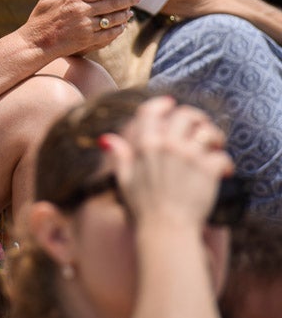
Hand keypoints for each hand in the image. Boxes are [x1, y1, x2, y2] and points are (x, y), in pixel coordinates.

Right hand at [18, 0, 141, 56]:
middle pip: (113, 3)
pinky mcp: (88, 41)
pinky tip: (122, 26)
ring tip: (130, 11)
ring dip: (125, 14)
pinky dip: (118, 29)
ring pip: (114, 19)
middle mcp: (82, 11)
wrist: (35, 43)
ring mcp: (86, 27)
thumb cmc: (40, 19)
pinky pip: (109, 34)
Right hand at [102, 96, 233, 228]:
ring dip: (214, 137)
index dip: (162, 104)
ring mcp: (189, 156)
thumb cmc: (143, 207)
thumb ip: (119, 155)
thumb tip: (106, 139)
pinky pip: (222, 156)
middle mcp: (167, 145)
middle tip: (200, 127)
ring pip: (208, 131)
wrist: (166, 229)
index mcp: (145, 144)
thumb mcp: (124, 179)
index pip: (152, 111)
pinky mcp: (208, 170)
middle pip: (186, 115)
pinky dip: (225, 163)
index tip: (171, 104)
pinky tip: (223, 172)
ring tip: (215, 147)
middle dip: (195, 118)